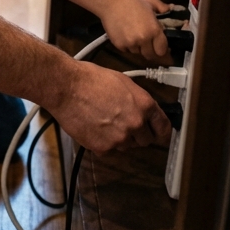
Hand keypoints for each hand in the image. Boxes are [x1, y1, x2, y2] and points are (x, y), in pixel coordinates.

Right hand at [49, 59, 170, 153]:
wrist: (66, 87)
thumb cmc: (90, 79)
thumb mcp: (122, 82)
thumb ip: (137, 100)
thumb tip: (143, 111)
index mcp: (144, 105)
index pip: (164, 128)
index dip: (162, 133)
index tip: (159, 135)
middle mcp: (136, 124)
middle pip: (146, 140)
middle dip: (137, 134)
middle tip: (121, 123)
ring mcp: (120, 138)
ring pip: (126, 145)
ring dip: (119, 138)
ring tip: (103, 122)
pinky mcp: (104, 148)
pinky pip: (109, 150)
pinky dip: (103, 142)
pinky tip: (93, 127)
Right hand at [101, 0, 167, 59]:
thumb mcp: (151, 1)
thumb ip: (163, 8)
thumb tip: (171, 10)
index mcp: (154, 30)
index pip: (162, 51)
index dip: (162, 50)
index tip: (161, 48)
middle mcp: (143, 40)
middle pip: (150, 56)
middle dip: (151, 51)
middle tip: (149, 45)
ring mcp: (130, 44)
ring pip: (138, 53)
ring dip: (139, 48)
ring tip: (135, 37)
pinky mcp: (119, 45)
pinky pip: (127, 50)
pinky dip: (128, 46)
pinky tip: (126, 35)